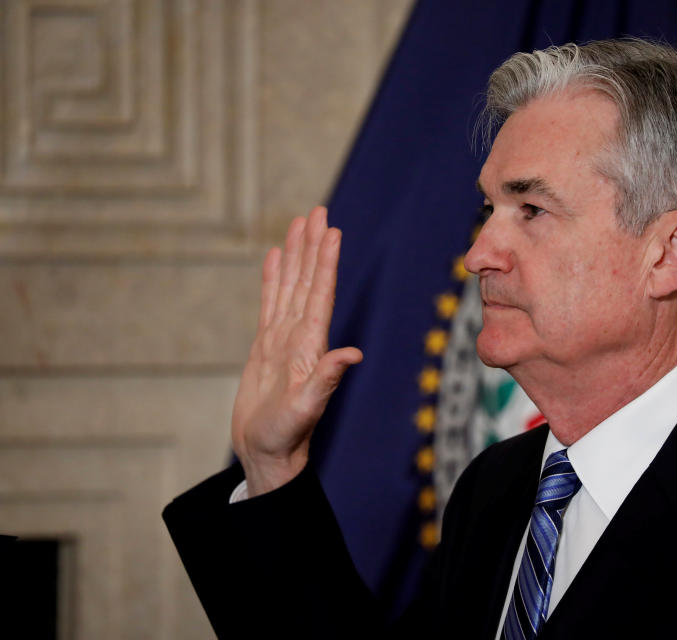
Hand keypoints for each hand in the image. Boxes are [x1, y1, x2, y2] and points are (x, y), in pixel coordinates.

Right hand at [232, 207, 362, 496]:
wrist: (267, 452)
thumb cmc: (286, 436)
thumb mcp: (306, 408)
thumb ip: (327, 379)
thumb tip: (353, 353)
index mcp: (311, 346)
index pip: (320, 294)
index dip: (325, 262)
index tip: (331, 231)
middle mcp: (300, 336)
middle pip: (307, 281)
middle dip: (312, 246)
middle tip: (317, 211)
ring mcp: (283, 339)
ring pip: (290, 287)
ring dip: (295, 255)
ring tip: (298, 223)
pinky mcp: (266, 347)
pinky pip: (269, 304)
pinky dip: (273, 279)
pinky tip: (276, 258)